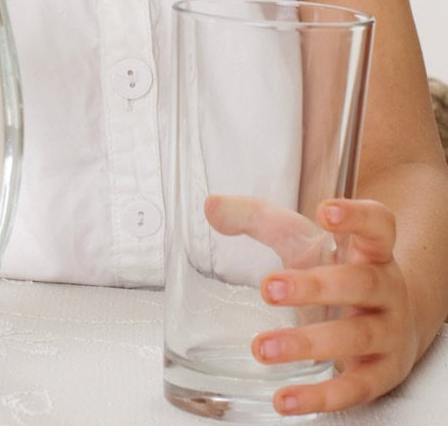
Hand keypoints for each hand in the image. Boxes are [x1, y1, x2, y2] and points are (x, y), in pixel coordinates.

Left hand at [207, 194, 416, 413]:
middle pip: (361, 284)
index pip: (379, 224)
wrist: (392, 325)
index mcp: (372, 250)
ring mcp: (389, 334)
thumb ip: (258, 220)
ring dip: (307, 344)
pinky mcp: (381, 376)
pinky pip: (353, 389)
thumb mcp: (302, 240)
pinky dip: (319, 396)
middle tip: (269, 288)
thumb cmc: (337, 271)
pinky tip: (284, 399)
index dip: (357, 216)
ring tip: (262, 348)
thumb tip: (211, 206)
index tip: (326, 212)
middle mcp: (388, 290)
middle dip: (315, 287)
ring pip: (356, 337)